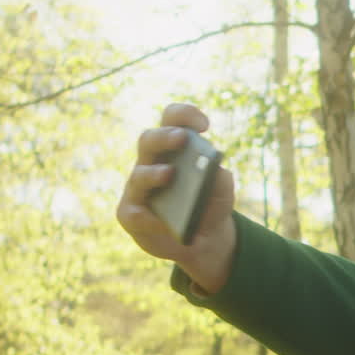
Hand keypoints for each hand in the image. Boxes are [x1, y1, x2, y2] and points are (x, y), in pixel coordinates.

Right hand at [117, 104, 237, 293]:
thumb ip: (221, 180)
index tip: (204, 124)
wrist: (203, 239)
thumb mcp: (223, 193)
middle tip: (182, 138)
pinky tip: (163, 223)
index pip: (172, 120)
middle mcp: (151, 162)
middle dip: (165, 137)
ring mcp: (138, 188)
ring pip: (139, 175)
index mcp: (174, 148)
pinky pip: (136, 214)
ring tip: (169, 174)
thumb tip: (215, 171)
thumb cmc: (210, 205)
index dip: (184, 115)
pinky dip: (151, 218)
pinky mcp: (131, 214)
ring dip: (153, 174)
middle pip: (149, 140)